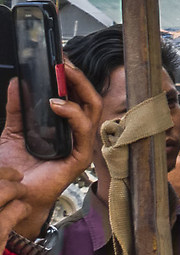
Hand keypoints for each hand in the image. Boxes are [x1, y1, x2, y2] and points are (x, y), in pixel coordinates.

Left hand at [0, 66, 100, 237]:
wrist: (12, 195)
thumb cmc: (16, 170)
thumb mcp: (13, 132)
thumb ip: (17, 109)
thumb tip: (18, 82)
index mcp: (65, 126)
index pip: (76, 96)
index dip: (72, 77)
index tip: (61, 59)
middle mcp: (77, 133)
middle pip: (89, 98)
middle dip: (79, 78)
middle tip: (64, 63)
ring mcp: (81, 145)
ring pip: (91, 110)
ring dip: (79, 90)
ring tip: (63, 77)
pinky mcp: (80, 157)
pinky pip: (84, 131)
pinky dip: (72, 114)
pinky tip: (56, 105)